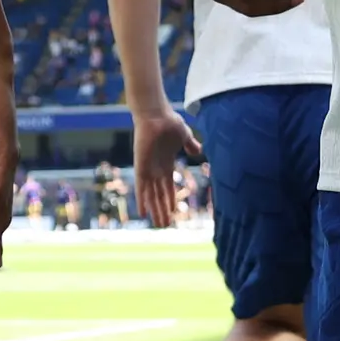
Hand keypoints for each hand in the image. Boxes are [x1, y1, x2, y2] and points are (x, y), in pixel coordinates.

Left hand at [130, 101, 202, 228]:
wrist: (156, 115)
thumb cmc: (169, 123)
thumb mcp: (184, 136)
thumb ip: (190, 144)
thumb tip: (198, 150)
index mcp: (166, 164)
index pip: (168, 187)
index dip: (170, 200)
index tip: (173, 212)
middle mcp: (155, 170)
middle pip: (159, 196)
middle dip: (162, 210)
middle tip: (164, 225)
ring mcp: (148, 170)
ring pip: (151, 196)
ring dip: (155, 210)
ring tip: (159, 224)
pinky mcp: (141, 167)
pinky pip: (141, 188)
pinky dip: (141, 201)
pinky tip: (142, 213)